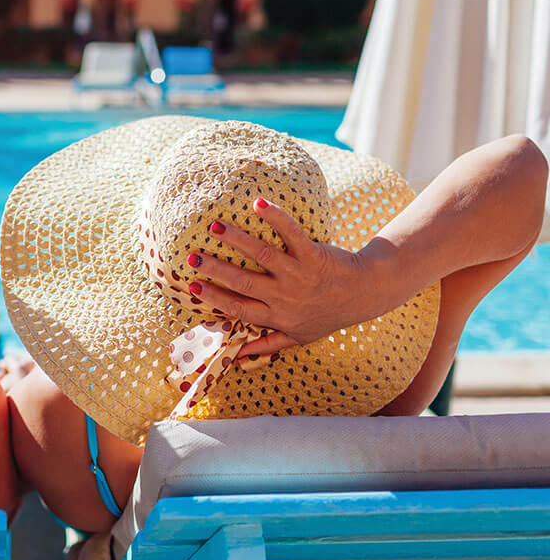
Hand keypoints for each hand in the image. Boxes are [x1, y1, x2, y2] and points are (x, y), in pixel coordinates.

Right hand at [186, 198, 381, 355]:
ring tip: (214, 227)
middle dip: (215, 269)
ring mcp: (299, 274)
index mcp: (277, 316)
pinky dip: (276, 218)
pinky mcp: (313, 254)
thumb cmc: (329, 314)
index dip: (214, 298)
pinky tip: (258, 203)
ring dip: (237, 240)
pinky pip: (292, 234)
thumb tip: (237, 356)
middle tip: (191, 257)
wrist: (367, 293)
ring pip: (263, 256)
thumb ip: (268, 344)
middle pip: (244, 282)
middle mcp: (285, 297)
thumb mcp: (299, 336)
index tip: (191, 286)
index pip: (238, 309)